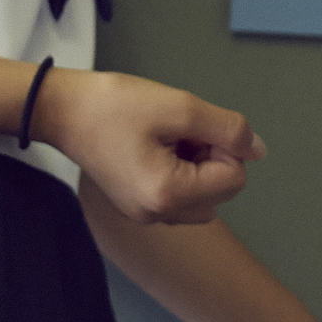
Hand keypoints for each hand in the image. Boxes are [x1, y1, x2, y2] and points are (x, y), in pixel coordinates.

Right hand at [34, 69, 264, 224]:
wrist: (63, 110)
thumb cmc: (116, 105)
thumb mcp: (181, 107)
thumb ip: (227, 128)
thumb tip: (258, 150)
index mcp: (166, 197)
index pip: (234, 179)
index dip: (226, 145)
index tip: (196, 124)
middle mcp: (156, 217)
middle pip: (221, 192)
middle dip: (213, 156)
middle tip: (181, 128)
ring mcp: (145, 215)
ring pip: (203, 196)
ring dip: (199, 164)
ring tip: (168, 137)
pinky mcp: (137, 205)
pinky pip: (179, 196)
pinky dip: (180, 171)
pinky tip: (157, 146)